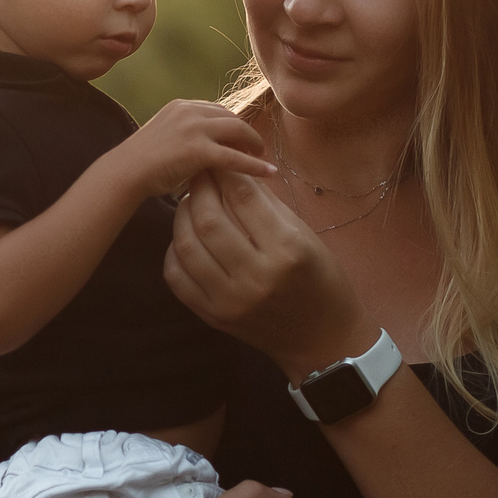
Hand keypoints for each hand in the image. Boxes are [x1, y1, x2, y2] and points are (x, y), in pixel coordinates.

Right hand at [109, 101, 275, 199]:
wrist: (124, 172)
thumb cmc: (139, 163)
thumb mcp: (162, 138)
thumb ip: (182, 136)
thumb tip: (199, 150)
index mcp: (181, 106)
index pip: (217, 110)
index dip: (232, 125)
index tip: (240, 139)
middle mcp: (189, 111)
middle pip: (231, 117)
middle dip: (246, 133)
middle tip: (257, 149)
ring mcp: (194, 128)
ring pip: (237, 132)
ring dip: (254, 144)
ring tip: (262, 158)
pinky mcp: (198, 150)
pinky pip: (235, 157)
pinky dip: (254, 165)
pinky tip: (267, 173)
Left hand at [165, 171, 372, 378]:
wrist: (322, 339)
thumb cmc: (320, 280)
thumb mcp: (304, 235)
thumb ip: (266, 204)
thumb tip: (231, 171)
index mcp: (286, 249)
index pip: (243, 197)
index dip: (225, 171)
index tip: (218, 159)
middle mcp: (255, 276)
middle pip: (208, 220)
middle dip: (199, 188)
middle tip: (199, 174)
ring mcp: (230, 300)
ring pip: (186, 246)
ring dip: (182, 216)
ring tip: (190, 202)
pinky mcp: (213, 317)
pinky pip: (177, 277)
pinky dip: (175, 249)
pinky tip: (185, 237)